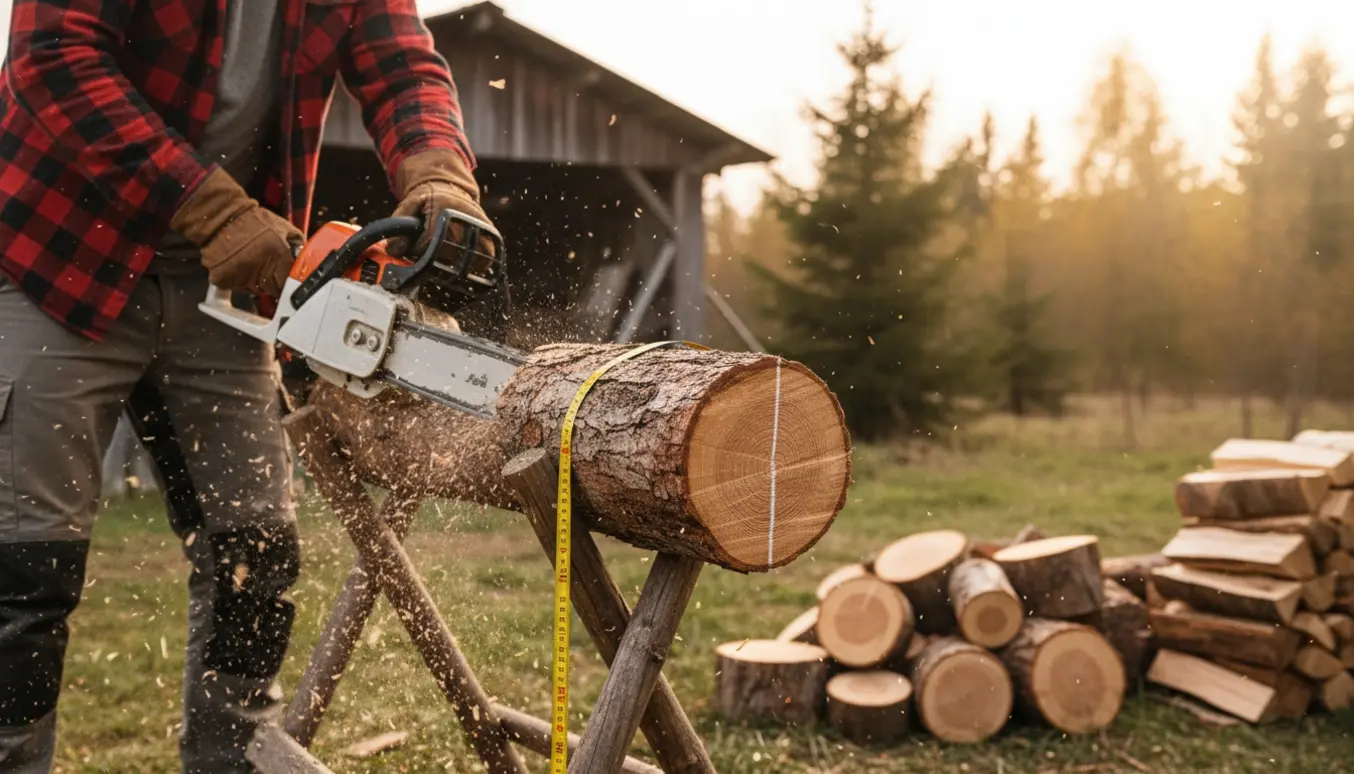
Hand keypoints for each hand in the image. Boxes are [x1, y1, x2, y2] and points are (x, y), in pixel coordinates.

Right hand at [170, 168, 303, 296]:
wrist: (221, 217)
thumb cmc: (253, 220)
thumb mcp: (283, 227)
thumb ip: (298, 244)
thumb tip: (306, 258)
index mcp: (277, 256)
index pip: (291, 283)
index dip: (292, 283)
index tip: (290, 280)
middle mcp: (260, 269)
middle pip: (275, 291)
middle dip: (276, 283)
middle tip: (271, 270)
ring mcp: (241, 277)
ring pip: (257, 291)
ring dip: (258, 282)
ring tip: (254, 263)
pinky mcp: (224, 281)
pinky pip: (238, 288)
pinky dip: (241, 281)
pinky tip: (240, 265)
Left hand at [388, 150, 497, 260]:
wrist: (451, 187)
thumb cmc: (427, 198)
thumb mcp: (409, 204)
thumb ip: (398, 225)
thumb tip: (394, 249)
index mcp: (444, 206)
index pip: (430, 241)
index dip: (419, 251)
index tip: (415, 249)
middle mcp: (465, 215)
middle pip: (450, 251)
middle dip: (435, 259)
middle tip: (427, 255)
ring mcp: (480, 223)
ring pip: (470, 257)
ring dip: (455, 265)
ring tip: (444, 260)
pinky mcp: (489, 231)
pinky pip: (487, 255)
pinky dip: (477, 264)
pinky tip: (463, 263)